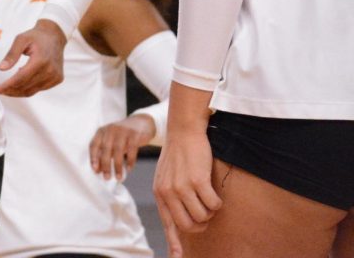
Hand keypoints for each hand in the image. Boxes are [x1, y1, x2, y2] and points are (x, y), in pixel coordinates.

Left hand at [0, 19, 65, 96]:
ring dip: (14, 92)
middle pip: (23, 87)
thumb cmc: (36, 36)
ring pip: (30, 91)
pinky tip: (17, 82)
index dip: (4, 86)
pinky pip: (37, 89)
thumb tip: (1, 68)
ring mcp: (54, 77)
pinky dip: (25, 88)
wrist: (54, 36)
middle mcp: (49, 71)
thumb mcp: (21, 40)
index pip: (19, 79)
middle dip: (6, 91)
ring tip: (2, 88)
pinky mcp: (56, 80)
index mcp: (40, 61)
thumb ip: (11, 55)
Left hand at [90, 113, 155, 179]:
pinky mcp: (135, 134)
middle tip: (106, 177)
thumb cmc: (122, 136)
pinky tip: (129, 169)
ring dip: (118, 166)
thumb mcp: (111, 141)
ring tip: (118, 177)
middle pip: (105, 149)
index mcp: (102, 131)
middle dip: (105, 165)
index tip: (95, 170)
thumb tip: (98, 170)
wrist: (141, 123)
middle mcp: (110, 129)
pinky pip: (131, 149)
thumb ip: (104, 152)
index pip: (94, 145)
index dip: (93, 158)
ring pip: (118, 150)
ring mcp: (123, 131)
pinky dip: (130, 160)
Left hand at [154, 130, 222, 257]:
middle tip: (206, 215)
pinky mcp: (197, 181)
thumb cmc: (178, 156)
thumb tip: (180, 217)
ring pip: (203, 216)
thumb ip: (170, 196)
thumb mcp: (166, 177)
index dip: (174, 243)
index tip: (178, 257)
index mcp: (160, 194)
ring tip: (208, 199)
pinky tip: (214, 194)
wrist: (183, 132)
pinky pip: (213, 204)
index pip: (168, 224)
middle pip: (188, 226)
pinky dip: (217, 203)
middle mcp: (167, 193)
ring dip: (210, 212)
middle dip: (201, 224)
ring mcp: (181, 188)